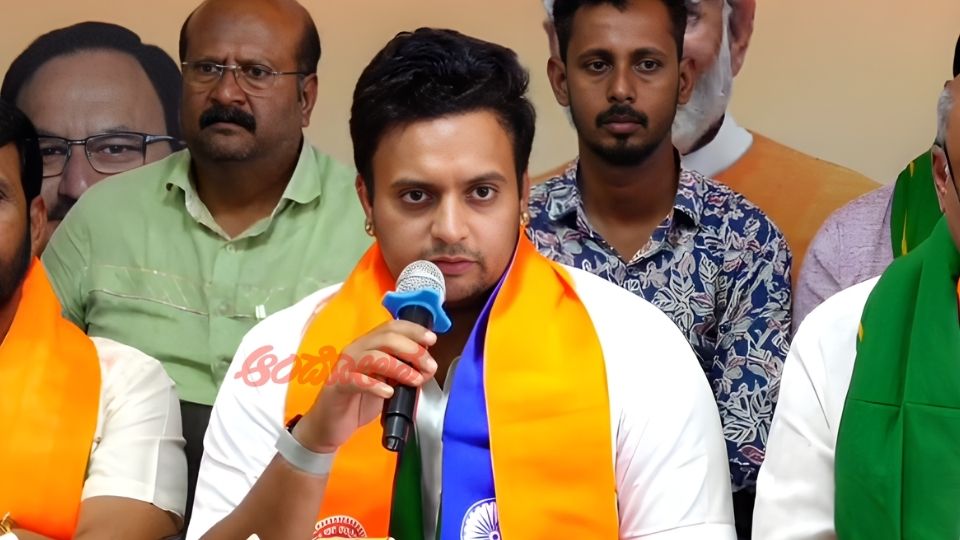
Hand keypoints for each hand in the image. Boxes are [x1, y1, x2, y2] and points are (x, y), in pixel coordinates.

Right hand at [293, 320, 437, 452]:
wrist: (329, 425)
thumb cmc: (358, 402)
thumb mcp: (385, 382)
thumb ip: (402, 372)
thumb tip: (426, 366)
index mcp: (368, 346)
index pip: (391, 327)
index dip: (413, 330)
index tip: (431, 339)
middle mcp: (356, 351)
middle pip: (386, 338)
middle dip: (412, 350)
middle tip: (428, 366)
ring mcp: (345, 367)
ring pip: (374, 357)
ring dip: (399, 367)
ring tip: (414, 381)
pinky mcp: (337, 386)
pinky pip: (356, 380)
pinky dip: (375, 385)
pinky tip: (388, 392)